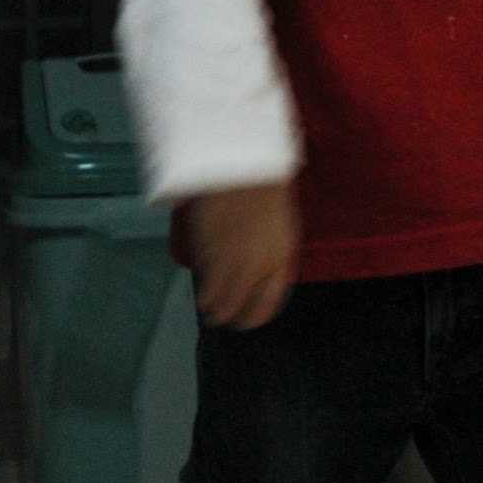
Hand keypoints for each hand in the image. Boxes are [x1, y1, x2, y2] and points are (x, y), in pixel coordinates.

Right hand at [188, 181, 299, 329]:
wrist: (243, 161)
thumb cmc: (266, 186)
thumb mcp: (281, 225)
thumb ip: (272, 254)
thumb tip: (259, 276)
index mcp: (282, 259)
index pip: (267, 306)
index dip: (254, 318)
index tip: (246, 320)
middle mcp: (257, 267)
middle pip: (237, 309)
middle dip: (228, 314)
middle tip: (220, 315)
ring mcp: (230, 260)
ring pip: (215, 299)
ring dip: (210, 304)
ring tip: (207, 303)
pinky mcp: (207, 250)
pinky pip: (202, 274)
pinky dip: (201, 278)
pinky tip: (202, 275)